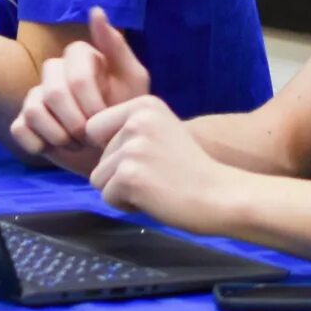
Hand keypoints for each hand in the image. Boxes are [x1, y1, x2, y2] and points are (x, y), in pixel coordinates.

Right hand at [11, 9, 152, 175]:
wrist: (113, 153)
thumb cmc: (124, 115)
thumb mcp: (133, 80)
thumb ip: (116, 46)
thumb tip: (95, 10)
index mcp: (80, 58)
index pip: (76, 73)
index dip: (90, 101)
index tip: (104, 118)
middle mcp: (55, 71)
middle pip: (53, 92)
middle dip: (76, 122)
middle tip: (91, 136)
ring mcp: (37, 95)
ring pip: (33, 110)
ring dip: (59, 135)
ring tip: (77, 143)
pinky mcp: (24, 121)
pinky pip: (19, 128)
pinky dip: (37, 143)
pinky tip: (53, 148)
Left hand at [89, 95, 243, 233]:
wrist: (223, 196)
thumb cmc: (192, 171)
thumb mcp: (161, 133)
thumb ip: (129, 132)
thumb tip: (87, 136)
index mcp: (144, 105)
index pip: (94, 127)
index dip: (112, 150)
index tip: (146, 158)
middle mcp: (136, 120)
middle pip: (97, 157)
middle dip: (119, 174)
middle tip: (158, 175)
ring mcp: (132, 147)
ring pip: (98, 179)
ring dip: (122, 190)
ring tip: (156, 186)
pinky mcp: (129, 176)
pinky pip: (107, 197)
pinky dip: (127, 205)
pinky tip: (156, 198)